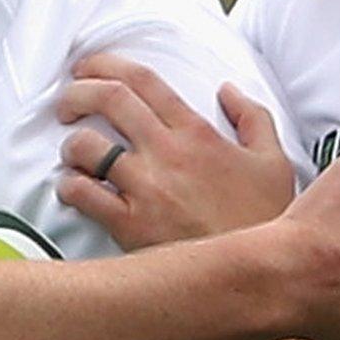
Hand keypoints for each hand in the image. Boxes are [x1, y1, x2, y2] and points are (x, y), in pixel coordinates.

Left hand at [56, 55, 295, 249]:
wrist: (259, 274)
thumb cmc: (264, 220)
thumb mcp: (273, 161)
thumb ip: (253, 117)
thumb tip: (228, 91)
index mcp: (196, 133)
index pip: (143, 80)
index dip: (106, 65)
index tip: (87, 69)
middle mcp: (167, 153)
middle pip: (108, 99)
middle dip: (77, 93)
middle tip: (66, 102)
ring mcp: (147, 188)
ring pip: (87, 146)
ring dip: (71, 144)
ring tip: (72, 153)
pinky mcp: (131, 225)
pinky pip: (83, 194)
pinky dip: (69, 186)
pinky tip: (74, 189)